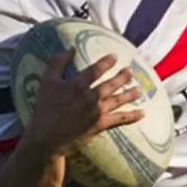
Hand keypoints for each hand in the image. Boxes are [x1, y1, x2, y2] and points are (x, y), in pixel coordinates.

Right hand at [24, 51, 144, 155]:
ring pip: (118, 100)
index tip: (115, 57)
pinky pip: (120, 119)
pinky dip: (132, 116)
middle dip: (123, 77)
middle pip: (111, 84)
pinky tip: (142, 113)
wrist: (46, 137)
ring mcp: (97, 111)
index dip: (106, 62)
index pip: (96, 70)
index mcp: (77, 84)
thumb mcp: (46, 82)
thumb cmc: (44, 109)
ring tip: (138, 90)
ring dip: (130, 94)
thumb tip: (70, 48)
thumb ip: (57, 63)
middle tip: (130, 71)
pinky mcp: (100, 125)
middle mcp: (90, 96)